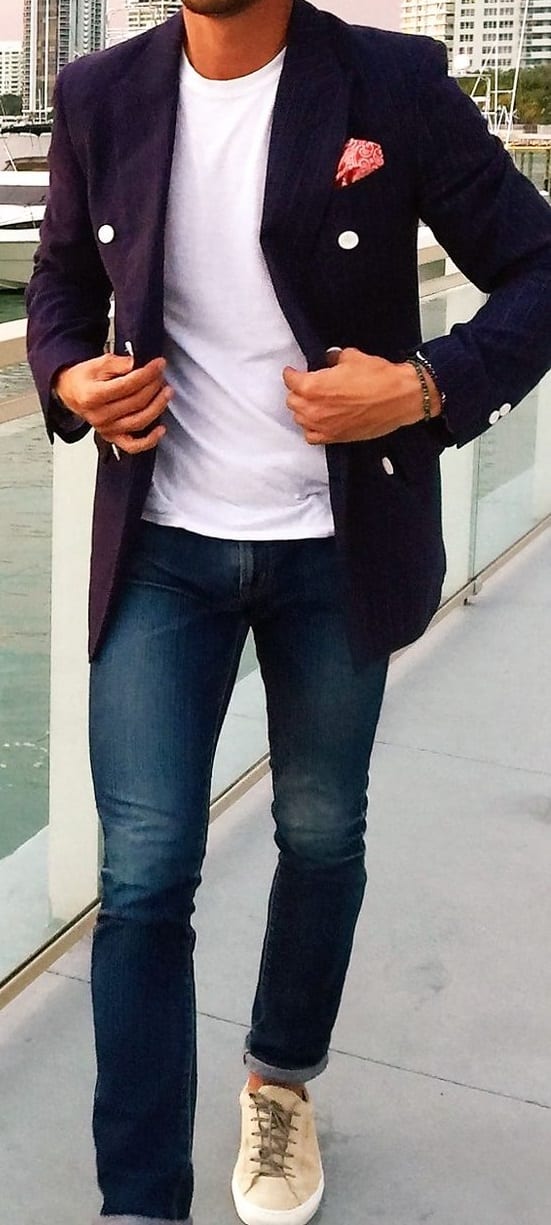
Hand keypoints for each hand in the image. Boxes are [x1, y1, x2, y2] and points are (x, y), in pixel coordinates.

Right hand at [54, 353, 172, 453]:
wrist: (71, 394)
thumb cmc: (84, 379)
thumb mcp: (96, 364)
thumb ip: (117, 363)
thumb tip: (135, 364)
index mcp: (92, 396)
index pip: (127, 385)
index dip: (147, 374)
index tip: (158, 364)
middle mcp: (100, 416)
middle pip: (136, 402)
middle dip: (153, 386)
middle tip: (161, 375)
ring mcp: (107, 429)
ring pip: (139, 421)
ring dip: (158, 406)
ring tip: (166, 392)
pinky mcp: (112, 438)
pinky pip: (133, 446)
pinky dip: (150, 440)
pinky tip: (161, 429)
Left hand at [283, 348, 440, 444]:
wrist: (399, 398)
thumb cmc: (378, 378)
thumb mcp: (351, 357)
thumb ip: (334, 360)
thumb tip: (330, 361)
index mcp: (313, 386)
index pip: (290, 380)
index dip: (292, 373)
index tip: (294, 372)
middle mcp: (314, 409)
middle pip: (292, 401)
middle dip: (298, 391)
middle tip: (307, 385)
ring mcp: (323, 426)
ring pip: (300, 419)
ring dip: (304, 409)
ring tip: (314, 402)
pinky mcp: (335, 437)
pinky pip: (312, 436)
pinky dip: (312, 428)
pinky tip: (319, 421)